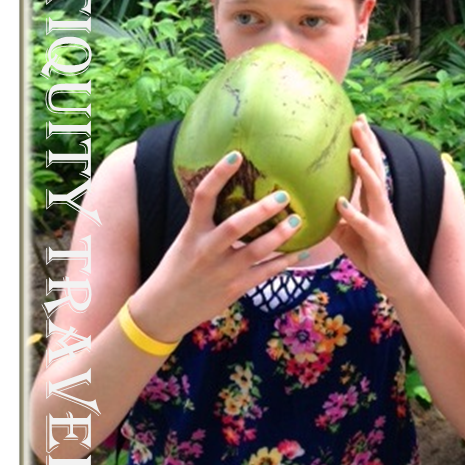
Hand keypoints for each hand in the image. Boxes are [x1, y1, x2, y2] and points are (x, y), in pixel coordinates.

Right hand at [131, 150, 303, 340]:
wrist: (163, 309)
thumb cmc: (177, 268)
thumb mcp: (186, 240)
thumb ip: (207, 222)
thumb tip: (233, 194)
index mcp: (191, 232)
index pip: (203, 197)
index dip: (218, 174)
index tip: (236, 155)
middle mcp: (206, 250)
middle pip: (235, 226)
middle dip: (261, 211)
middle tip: (284, 195)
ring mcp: (222, 271)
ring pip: (255, 251)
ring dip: (279, 236)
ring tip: (298, 221)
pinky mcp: (234, 289)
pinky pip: (264, 273)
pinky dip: (284, 262)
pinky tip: (301, 252)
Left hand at [330, 116, 417, 295]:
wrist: (400, 281)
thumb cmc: (376, 256)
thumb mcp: (350, 235)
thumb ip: (337, 220)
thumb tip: (316, 210)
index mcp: (374, 203)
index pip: (369, 167)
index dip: (364, 145)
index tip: (357, 122)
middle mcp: (381, 207)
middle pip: (375, 169)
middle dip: (368, 145)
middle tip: (359, 121)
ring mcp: (382, 222)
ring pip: (375, 191)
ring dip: (365, 171)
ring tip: (353, 152)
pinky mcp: (380, 240)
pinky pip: (365, 225)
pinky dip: (353, 214)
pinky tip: (341, 203)